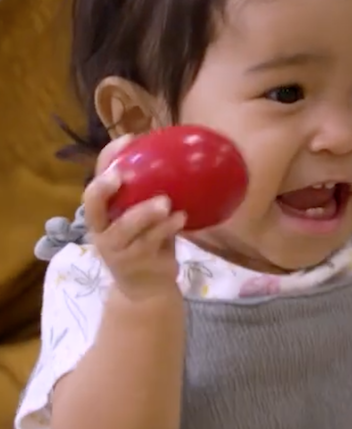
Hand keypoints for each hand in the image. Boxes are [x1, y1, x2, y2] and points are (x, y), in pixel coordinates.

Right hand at [84, 136, 185, 302]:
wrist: (147, 288)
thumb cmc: (148, 244)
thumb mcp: (147, 219)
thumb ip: (152, 196)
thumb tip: (182, 160)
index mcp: (103, 213)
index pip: (98, 180)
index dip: (107, 159)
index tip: (128, 140)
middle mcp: (102, 229)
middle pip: (92, 205)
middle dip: (103, 189)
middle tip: (124, 175)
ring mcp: (115, 248)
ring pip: (124, 227)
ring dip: (144, 212)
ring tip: (166, 201)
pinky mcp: (133, 263)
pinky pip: (150, 242)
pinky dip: (167, 227)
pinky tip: (182, 217)